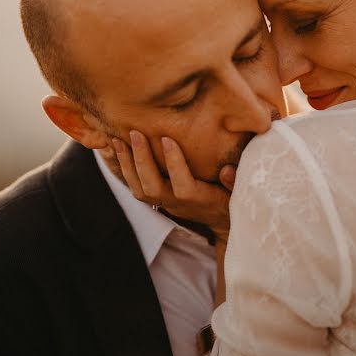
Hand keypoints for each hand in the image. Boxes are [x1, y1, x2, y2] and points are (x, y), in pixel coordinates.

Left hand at [113, 131, 235, 241]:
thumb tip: (228, 170)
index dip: (174, 164)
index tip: (168, 139)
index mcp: (198, 199)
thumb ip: (235, 182)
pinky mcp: (157, 199)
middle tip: (134, 133)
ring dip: (127, 164)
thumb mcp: (238, 193)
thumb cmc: (231, 200)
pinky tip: (118, 148)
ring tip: (117, 140)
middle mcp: (177, 203)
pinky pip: (136, 187)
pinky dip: (125, 168)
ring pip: (139, 189)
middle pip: (152, 186)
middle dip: (141, 160)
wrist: (219, 222)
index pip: (183, 185)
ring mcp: (164, 202)